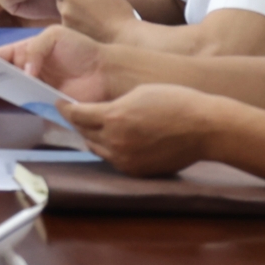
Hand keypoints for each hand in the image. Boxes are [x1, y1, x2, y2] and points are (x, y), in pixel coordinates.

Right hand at [0, 24, 109, 100]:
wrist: (105, 72)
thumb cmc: (81, 49)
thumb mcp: (54, 36)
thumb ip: (35, 49)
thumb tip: (24, 71)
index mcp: (28, 51)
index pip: (2, 54)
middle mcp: (29, 70)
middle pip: (3, 73)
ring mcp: (36, 87)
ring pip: (13, 89)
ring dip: (4, 87)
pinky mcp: (45, 103)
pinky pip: (28, 103)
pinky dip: (21, 100)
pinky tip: (15, 96)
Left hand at [49, 0, 138, 41]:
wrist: (124, 35)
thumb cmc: (117, 10)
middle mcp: (66, 10)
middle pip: (59, 0)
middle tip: (82, 1)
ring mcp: (67, 24)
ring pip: (64, 14)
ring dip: (72, 12)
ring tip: (90, 15)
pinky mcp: (71, 36)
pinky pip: (69, 25)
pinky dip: (76, 24)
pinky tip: (90, 25)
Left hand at [66, 84, 222, 175]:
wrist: (205, 128)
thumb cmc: (175, 101)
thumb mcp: (138, 93)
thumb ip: (114, 104)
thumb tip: (99, 112)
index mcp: (113, 117)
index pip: (77, 115)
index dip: (65, 109)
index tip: (59, 103)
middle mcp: (115, 141)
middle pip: (84, 133)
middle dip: (78, 123)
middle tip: (76, 114)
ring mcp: (125, 160)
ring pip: (97, 149)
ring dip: (93, 138)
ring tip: (94, 128)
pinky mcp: (137, 171)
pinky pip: (114, 160)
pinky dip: (110, 150)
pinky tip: (116, 141)